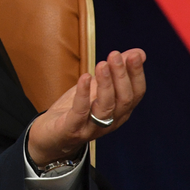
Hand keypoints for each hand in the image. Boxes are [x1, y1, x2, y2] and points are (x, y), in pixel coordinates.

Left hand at [26, 49, 146, 166]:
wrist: (50, 137)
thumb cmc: (76, 110)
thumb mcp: (96, 88)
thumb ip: (115, 72)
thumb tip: (139, 53)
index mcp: (119, 111)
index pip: (136, 94)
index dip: (136, 75)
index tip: (135, 55)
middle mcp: (110, 121)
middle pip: (124, 100)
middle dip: (121, 76)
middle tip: (115, 55)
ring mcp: (92, 128)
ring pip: (106, 107)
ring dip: (105, 84)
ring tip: (102, 64)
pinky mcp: (72, 129)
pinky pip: (80, 112)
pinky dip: (83, 94)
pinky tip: (84, 77)